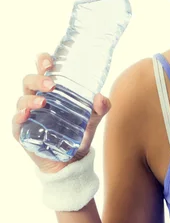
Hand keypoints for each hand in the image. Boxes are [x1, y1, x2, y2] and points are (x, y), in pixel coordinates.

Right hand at [12, 53, 111, 173]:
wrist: (72, 161)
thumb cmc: (78, 133)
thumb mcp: (93, 119)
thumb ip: (100, 108)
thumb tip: (101, 98)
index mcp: (52, 90)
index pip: (42, 69)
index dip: (42, 61)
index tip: (49, 62)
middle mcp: (38, 98)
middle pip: (29, 81)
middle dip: (38, 79)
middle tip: (51, 85)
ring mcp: (28, 114)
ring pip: (22, 100)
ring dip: (30, 99)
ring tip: (43, 103)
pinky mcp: (23, 131)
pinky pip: (15, 121)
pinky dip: (19, 116)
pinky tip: (25, 115)